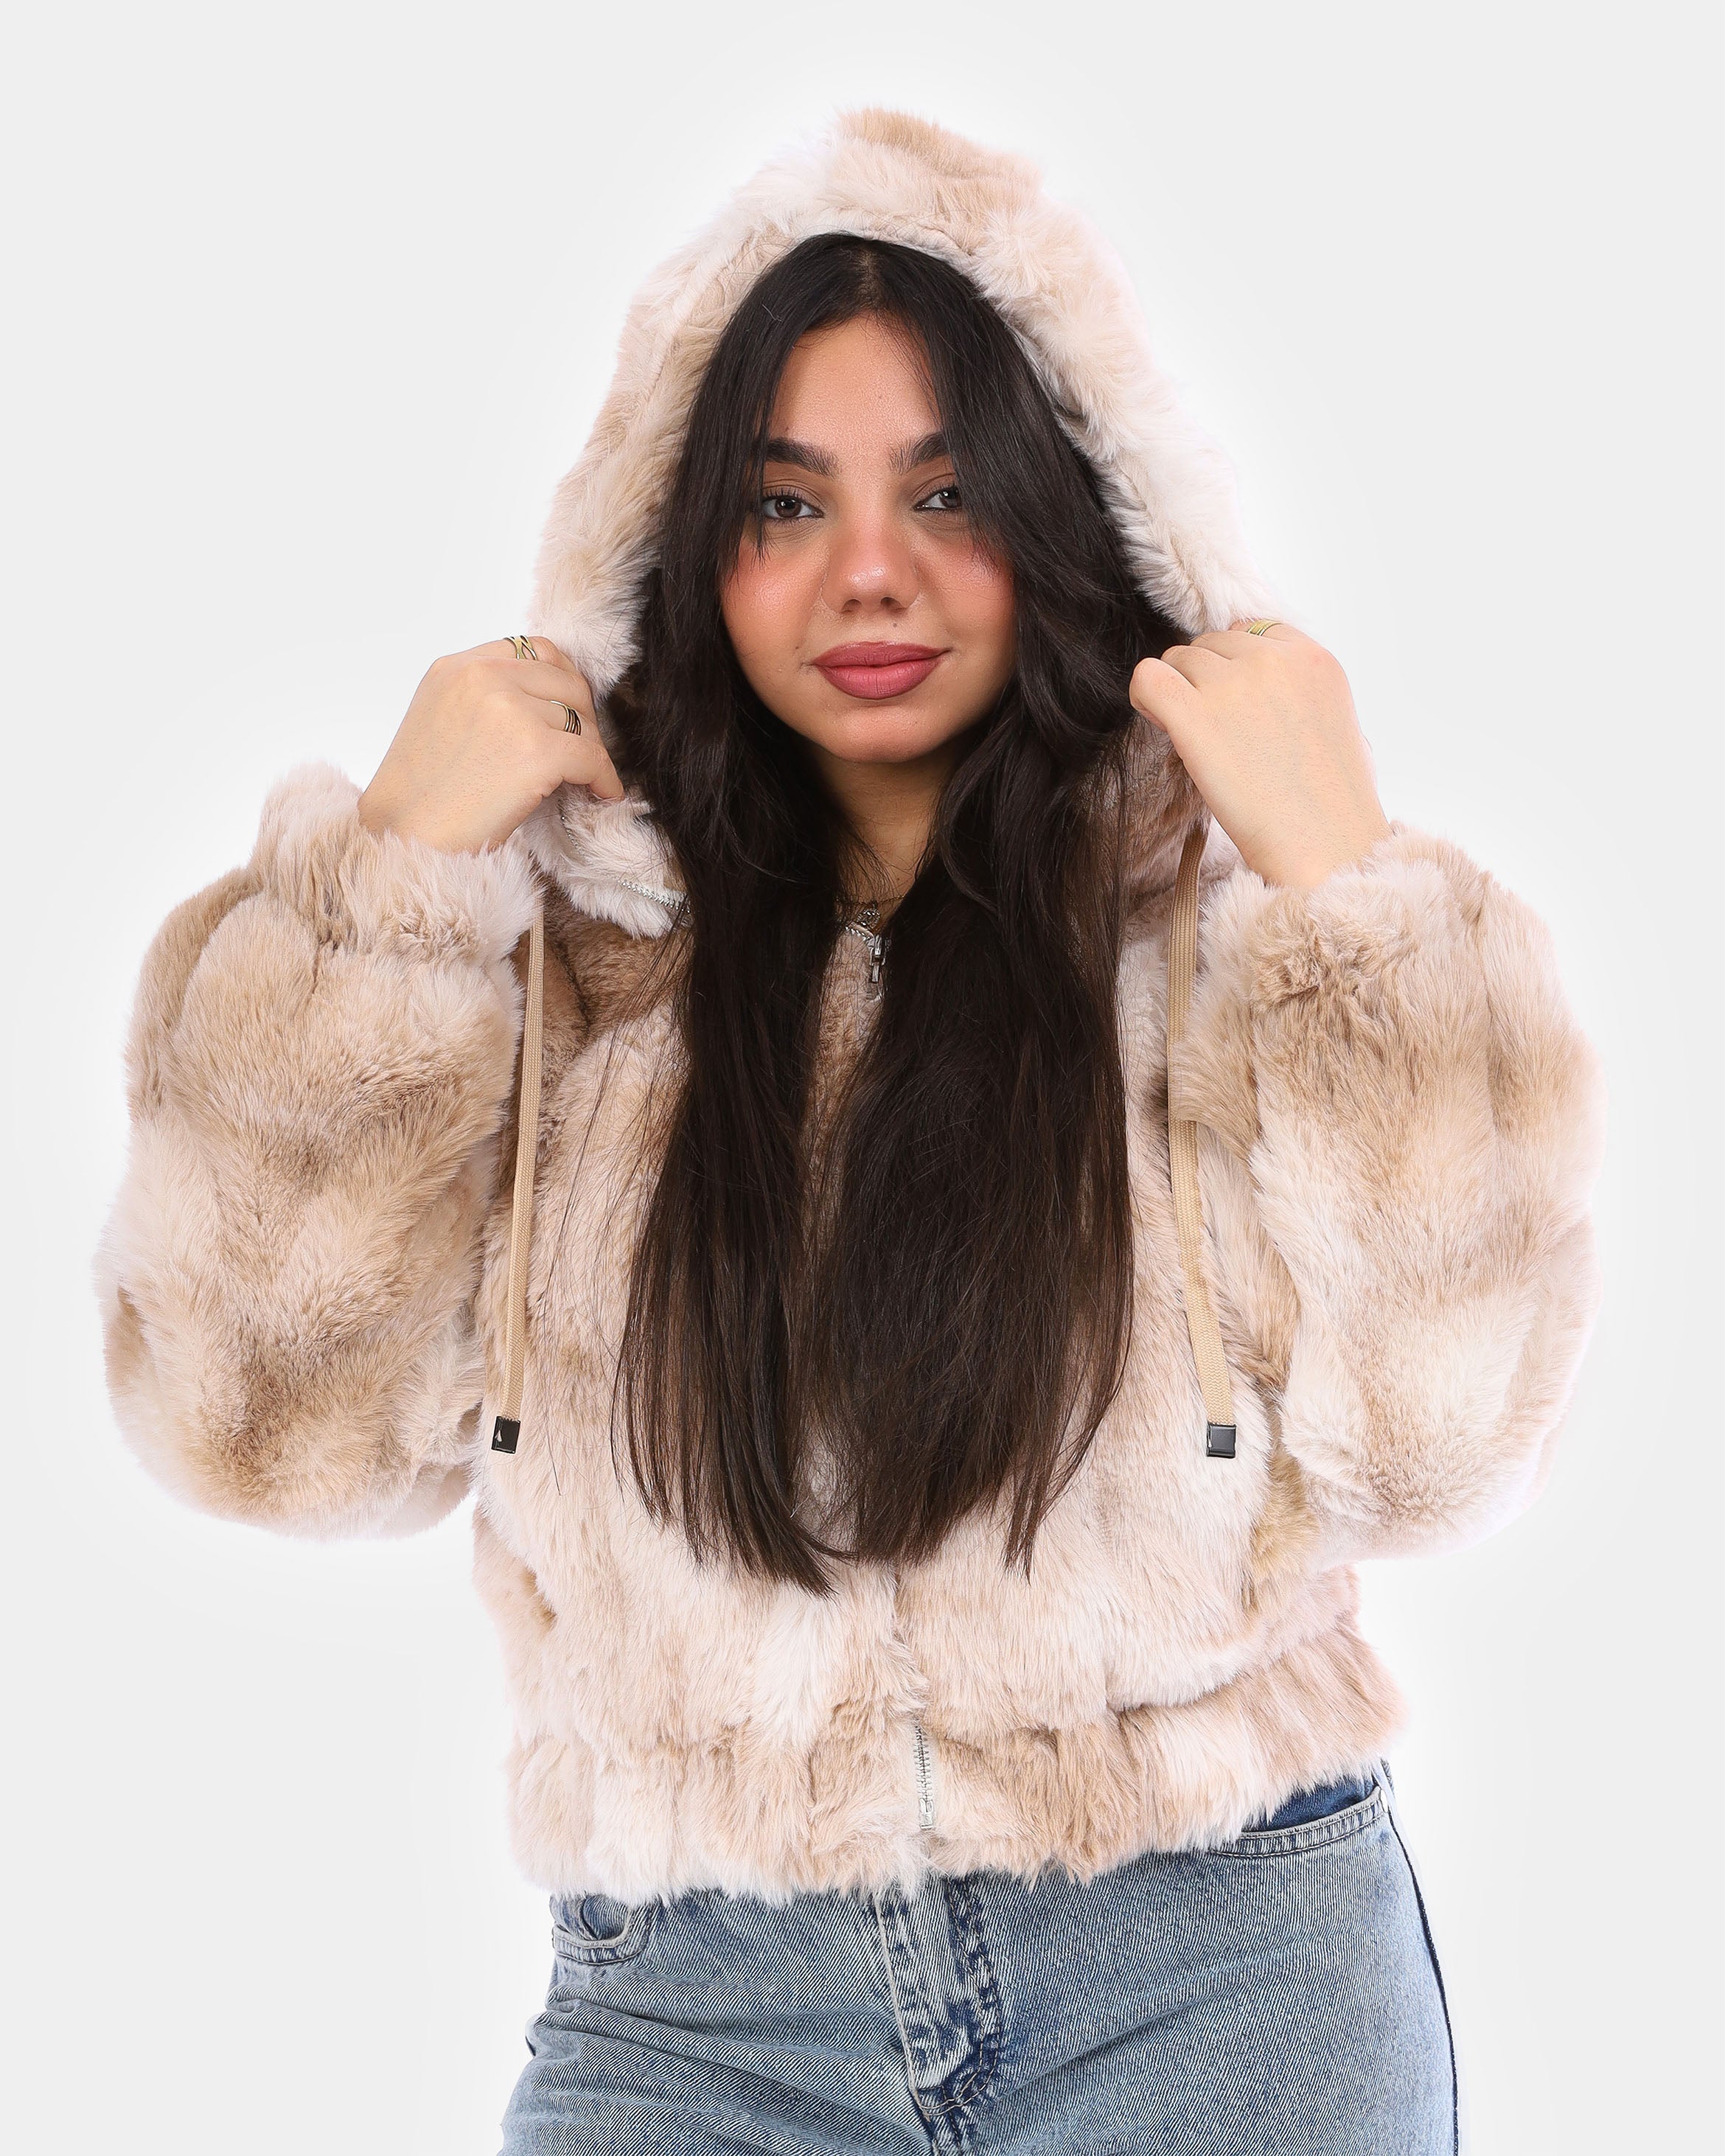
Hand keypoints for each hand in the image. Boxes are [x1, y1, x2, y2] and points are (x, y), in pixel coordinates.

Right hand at [357, 637, 624, 854]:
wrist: (403, 837)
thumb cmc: (420, 794)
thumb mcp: (439, 716)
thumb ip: (483, 696)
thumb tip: (541, 700)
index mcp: (459, 666)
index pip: (534, 651)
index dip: (561, 681)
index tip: (571, 708)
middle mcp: (485, 676)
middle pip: (566, 682)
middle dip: (582, 717)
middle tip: (584, 748)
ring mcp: (511, 711)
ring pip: (582, 720)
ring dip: (591, 750)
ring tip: (588, 775)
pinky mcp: (536, 751)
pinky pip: (592, 757)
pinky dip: (604, 777)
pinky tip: (603, 792)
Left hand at [1128, 623, 1389, 890]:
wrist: (1326, 845)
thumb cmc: (1331, 804)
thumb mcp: (1334, 723)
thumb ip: (1296, 692)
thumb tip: (1250, 694)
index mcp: (1313, 659)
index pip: (1251, 632)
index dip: (1233, 668)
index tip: (1233, 705)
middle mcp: (1273, 661)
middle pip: (1210, 645)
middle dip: (1204, 682)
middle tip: (1214, 731)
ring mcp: (1235, 684)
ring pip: (1178, 660)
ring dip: (1178, 694)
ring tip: (1195, 738)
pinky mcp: (1197, 715)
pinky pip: (1148, 677)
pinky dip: (1145, 695)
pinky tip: (1159, 722)